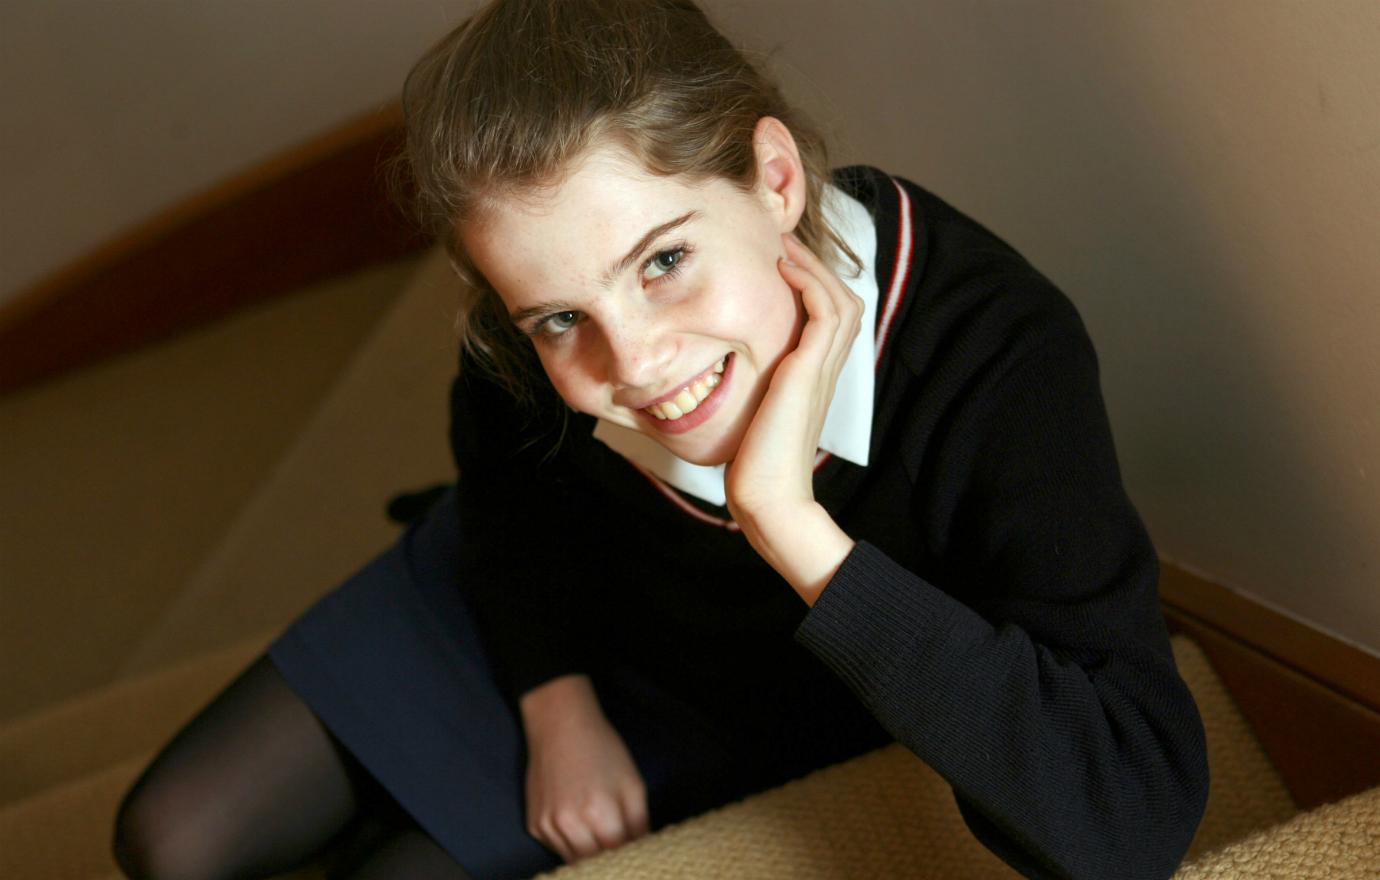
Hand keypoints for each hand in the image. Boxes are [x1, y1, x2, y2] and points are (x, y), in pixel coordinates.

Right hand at [521, 676, 648, 862]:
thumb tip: (642, 851)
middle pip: (595, 863)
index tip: (637, 850)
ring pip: (575, 861)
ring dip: (590, 854)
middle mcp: (568, 824)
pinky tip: (578, 822)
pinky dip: (571, 844)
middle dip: (610, 856)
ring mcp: (547, 826)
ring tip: (599, 832)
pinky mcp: (534, 825)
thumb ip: (639, 822)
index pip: (619, 854)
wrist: (559, 726)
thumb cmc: (601, 749)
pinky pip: (557, 848)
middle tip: (618, 841)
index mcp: (597, 812)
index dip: (630, 854)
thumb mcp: (632, 782)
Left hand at [724, 234, 861, 602]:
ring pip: (840, 300)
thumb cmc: (752, 464)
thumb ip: (750, 390)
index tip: (781, 262)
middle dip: (817, 266)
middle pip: (844, 299)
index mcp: (816, 378)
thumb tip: (718, 373)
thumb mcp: (752, 415)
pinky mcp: (809, 371)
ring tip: (784, 245)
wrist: (767, 496)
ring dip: (814, 267)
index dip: (814, 284)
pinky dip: (810, 284)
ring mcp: (821, 370)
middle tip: (785, 240)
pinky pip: (825, 313)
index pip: (831, 317)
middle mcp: (825, 370)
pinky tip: (784, 270)